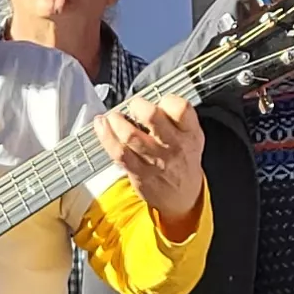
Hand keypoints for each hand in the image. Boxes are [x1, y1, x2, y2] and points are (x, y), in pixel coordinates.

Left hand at [96, 97, 206, 226]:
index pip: (181, 109)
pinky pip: (118, 153)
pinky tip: (101, 126)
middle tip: (133, 105)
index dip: (167, 100)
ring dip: (116, 121)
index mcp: (189, 132)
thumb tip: (148, 97)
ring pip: (130, 136)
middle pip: (152, 118)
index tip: (160, 100)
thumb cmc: (183, 159)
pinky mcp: (138, 171)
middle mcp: (173, 146)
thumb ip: (176, 117)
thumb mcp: (191, 136)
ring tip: (112, 116)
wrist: (182, 196)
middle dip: (137, 105)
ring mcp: (155, 160)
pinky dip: (106, 136)